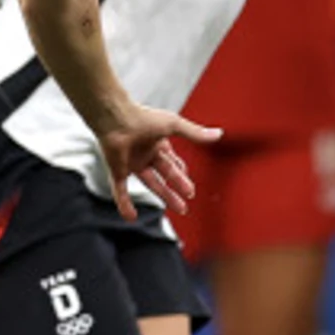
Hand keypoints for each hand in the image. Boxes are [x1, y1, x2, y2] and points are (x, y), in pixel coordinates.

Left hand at [96, 103, 221, 213]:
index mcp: (157, 142)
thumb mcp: (174, 126)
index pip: (172, 161)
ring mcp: (131, 163)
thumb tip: (219, 134)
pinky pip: (120, 191)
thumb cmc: (143, 117)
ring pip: (150, 184)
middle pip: (164, 176)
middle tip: (187, 203)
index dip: (181, 172)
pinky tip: (131, 217)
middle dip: (176, 189)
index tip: (189, 186)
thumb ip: (195, 133)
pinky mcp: (117, 170)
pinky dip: (124, 204)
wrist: (116, 119)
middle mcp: (144, 154)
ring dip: (164, 197)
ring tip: (180, 209)